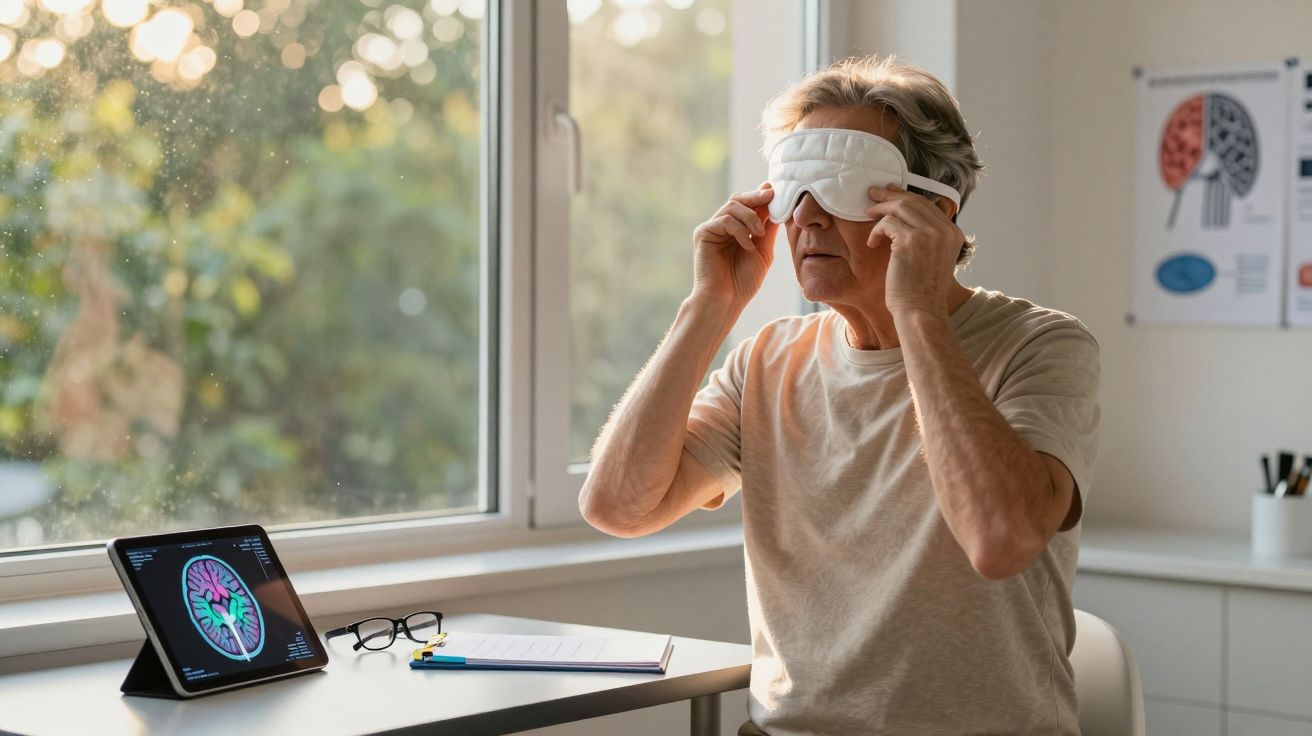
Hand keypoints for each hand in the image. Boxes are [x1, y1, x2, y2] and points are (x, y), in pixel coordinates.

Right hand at [690, 182, 779, 308]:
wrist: (726, 300)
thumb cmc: (743, 281)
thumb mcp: (763, 251)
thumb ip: (767, 229)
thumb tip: (776, 204)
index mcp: (737, 228)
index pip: (748, 204)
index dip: (761, 195)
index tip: (774, 190)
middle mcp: (723, 226)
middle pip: (738, 199)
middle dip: (756, 196)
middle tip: (770, 196)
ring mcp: (712, 228)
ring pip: (732, 205)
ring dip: (751, 217)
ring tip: (759, 235)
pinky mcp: (703, 233)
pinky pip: (724, 220)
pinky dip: (739, 230)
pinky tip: (747, 246)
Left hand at [865, 184, 963, 316]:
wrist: (920, 310)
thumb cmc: (921, 290)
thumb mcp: (934, 259)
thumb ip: (929, 238)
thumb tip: (905, 219)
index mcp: (953, 233)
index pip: (928, 204)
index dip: (906, 196)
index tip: (892, 192)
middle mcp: (944, 230)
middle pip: (914, 201)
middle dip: (891, 195)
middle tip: (873, 194)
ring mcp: (928, 234)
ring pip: (900, 207)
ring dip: (881, 208)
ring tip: (868, 212)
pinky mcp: (909, 240)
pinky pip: (887, 223)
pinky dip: (876, 231)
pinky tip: (872, 243)